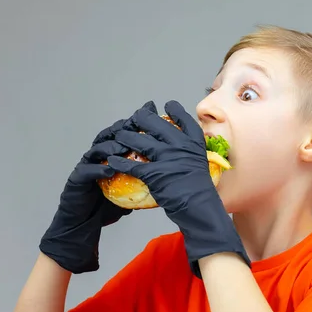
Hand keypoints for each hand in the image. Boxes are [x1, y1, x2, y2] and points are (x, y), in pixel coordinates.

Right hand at [39, 101, 157, 273]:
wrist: (83, 225)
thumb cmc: (106, 205)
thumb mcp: (129, 189)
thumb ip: (142, 179)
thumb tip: (167, 175)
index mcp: (109, 155)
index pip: (122, 134)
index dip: (134, 123)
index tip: (149, 112)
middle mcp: (97, 156)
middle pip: (109, 135)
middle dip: (123, 128)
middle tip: (135, 124)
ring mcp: (86, 166)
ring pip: (97, 149)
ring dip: (111, 147)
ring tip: (124, 147)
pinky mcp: (77, 180)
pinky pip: (88, 171)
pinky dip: (99, 169)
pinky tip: (110, 170)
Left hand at [107, 100, 250, 277]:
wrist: (199, 207)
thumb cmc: (199, 188)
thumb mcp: (200, 163)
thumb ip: (189, 150)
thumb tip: (178, 143)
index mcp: (194, 142)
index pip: (184, 119)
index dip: (174, 109)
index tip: (166, 104)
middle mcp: (181, 145)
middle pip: (155, 123)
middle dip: (141, 118)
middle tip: (134, 118)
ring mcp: (167, 158)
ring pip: (140, 141)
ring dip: (126, 137)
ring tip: (118, 136)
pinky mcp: (156, 173)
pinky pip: (133, 165)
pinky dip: (119, 163)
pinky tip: (111, 161)